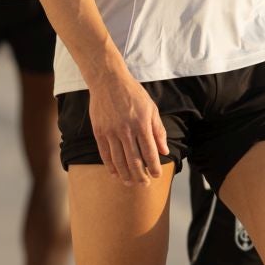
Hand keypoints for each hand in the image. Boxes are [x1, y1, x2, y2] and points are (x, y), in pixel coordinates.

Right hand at [88, 70, 168, 185]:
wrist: (108, 80)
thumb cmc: (133, 93)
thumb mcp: (151, 108)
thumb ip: (158, 131)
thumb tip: (164, 151)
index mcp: (142, 123)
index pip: (150, 152)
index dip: (154, 167)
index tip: (157, 175)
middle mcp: (126, 130)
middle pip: (134, 160)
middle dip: (141, 175)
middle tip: (145, 184)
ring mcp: (111, 132)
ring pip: (119, 160)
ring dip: (126, 175)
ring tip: (131, 183)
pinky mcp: (99, 131)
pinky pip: (105, 154)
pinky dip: (110, 166)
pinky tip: (115, 174)